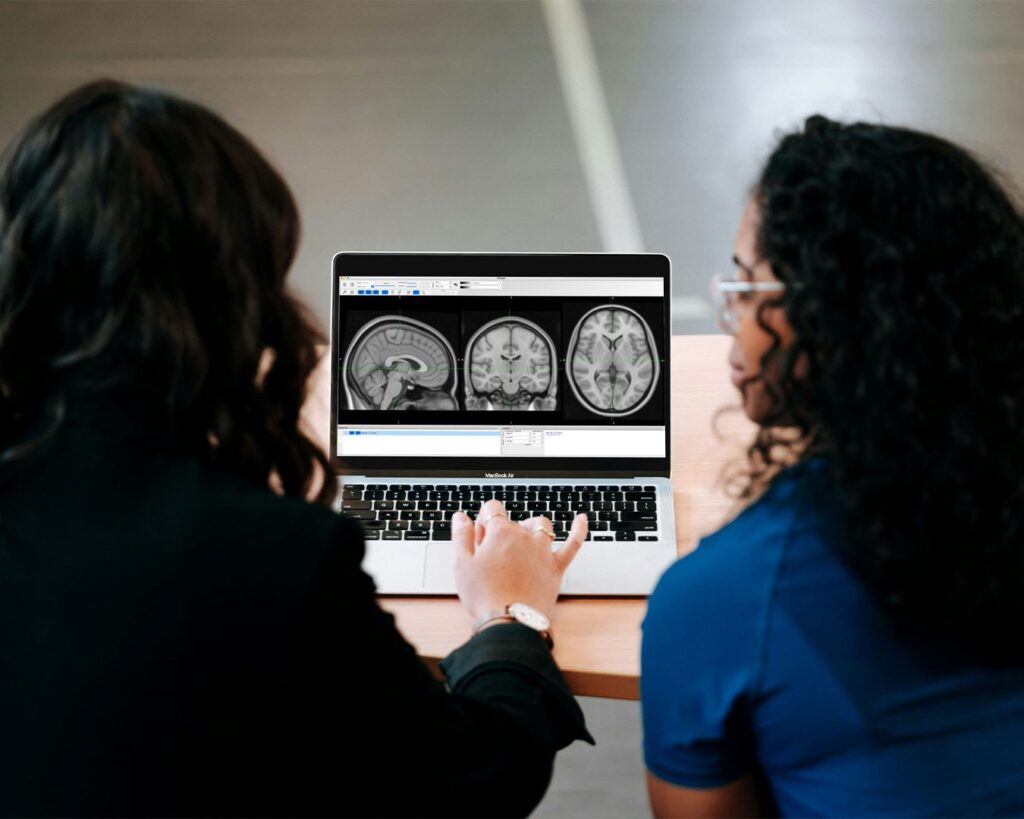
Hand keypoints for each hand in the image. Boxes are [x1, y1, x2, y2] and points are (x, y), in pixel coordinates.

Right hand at [453, 499, 587, 621]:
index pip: (492, 509)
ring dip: (530, 528)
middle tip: (490, 556)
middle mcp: (524, 536)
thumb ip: (461, 536)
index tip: (479, 538)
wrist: (510, 622)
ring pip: (540, 526)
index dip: (483, 521)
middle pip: (513, 521)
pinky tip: (582, 519)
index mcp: (500, 533)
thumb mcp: (462, 564)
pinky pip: (573, 543)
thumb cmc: (484, 596)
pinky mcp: (556, 567)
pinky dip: (578, 529)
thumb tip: (461, 517)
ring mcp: (543, 551)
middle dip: (500, 532)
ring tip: (520, 541)